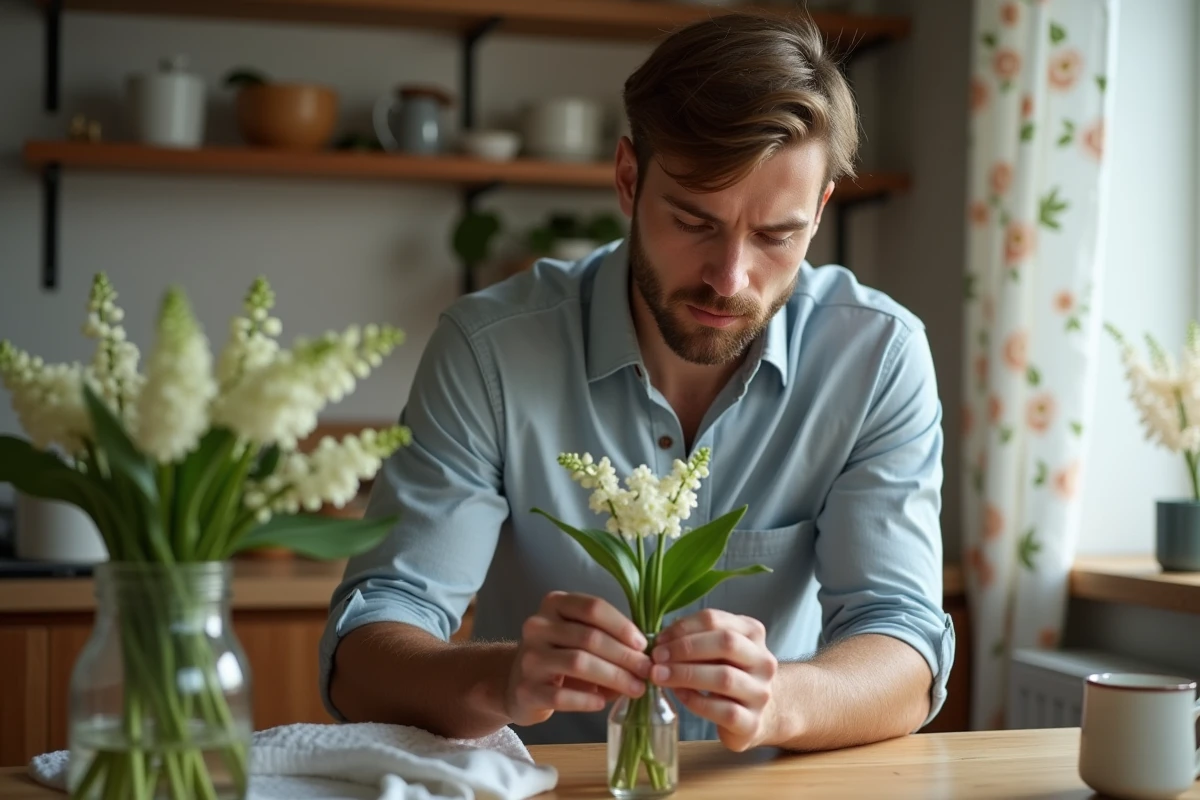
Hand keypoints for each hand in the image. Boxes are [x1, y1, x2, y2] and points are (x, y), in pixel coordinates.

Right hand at [504, 591, 651, 726]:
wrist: (517, 683)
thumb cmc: (559, 656)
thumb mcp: (579, 637)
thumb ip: (607, 638)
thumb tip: (645, 656)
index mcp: (554, 604)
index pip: (593, 608)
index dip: (622, 625)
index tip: (644, 645)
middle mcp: (537, 626)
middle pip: (590, 637)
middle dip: (625, 656)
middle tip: (647, 671)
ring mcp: (529, 658)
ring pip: (579, 663)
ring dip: (614, 677)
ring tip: (635, 688)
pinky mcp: (526, 690)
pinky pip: (562, 695)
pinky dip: (587, 699)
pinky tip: (602, 702)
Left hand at [649, 609, 777, 751]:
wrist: (755, 715)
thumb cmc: (728, 674)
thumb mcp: (716, 651)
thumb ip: (694, 641)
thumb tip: (661, 640)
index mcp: (752, 633)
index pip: (715, 620)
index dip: (683, 628)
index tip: (659, 639)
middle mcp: (763, 660)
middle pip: (726, 643)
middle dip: (685, 648)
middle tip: (657, 657)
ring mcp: (761, 692)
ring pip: (724, 678)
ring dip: (685, 674)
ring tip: (659, 676)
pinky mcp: (752, 722)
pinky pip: (722, 710)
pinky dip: (695, 701)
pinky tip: (678, 695)